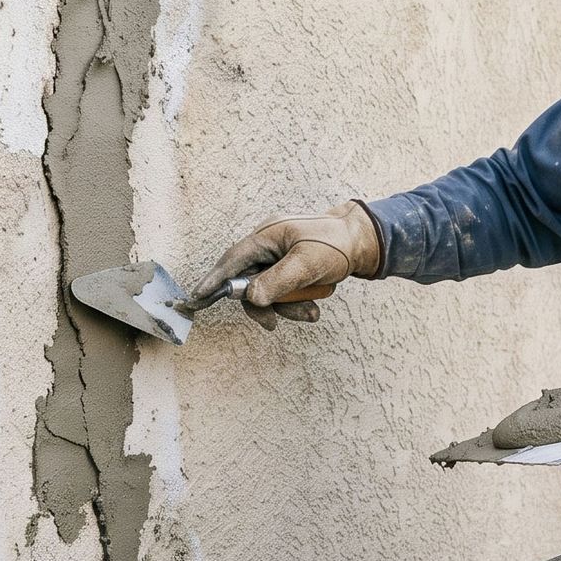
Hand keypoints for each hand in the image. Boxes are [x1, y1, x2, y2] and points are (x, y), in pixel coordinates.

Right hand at [197, 200, 382, 329]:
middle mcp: (268, 246)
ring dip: (288, 307)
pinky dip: (297, 302)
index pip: (232, 261)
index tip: (196, 298)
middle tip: (275, 324)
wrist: (364, 241)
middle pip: (249, 284)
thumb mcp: (307, 263)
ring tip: (312, 312)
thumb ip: (277, 281)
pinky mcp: (290, 268)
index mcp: (266, 236)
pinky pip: (284, 292)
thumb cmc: (336, 245)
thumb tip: (250, 298)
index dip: (214, 281)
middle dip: (266, 305)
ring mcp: (279, 258)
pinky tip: (316, 303)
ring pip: (268, 292)